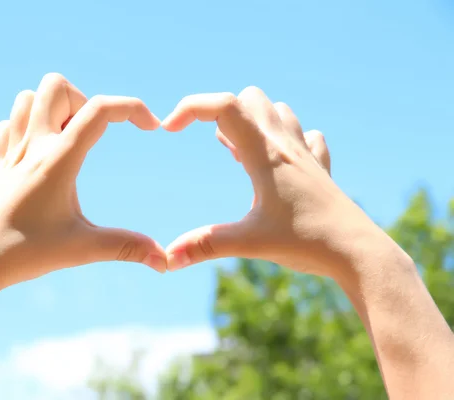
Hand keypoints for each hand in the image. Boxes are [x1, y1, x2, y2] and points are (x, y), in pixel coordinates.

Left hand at [0, 73, 166, 291]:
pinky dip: (26, 127)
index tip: (151, 128)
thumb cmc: (23, 254)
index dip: (133, 108)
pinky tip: (39, 156)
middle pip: (56, 86)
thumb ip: (126, 247)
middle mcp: (32, 146)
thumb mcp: (82, 248)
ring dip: (53, 109)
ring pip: (27, 99)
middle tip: (93, 137)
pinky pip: (8, 125)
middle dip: (84, 101)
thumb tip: (165, 261)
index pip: (100, 110)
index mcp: (58, 159)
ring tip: (68, 142)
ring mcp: (10, 153)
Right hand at [162, 87, 378, 276]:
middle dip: (221, 112)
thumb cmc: (307, 243)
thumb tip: (168, 258)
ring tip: (238, 153)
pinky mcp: (319, 169)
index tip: (168, 131)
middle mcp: (286, 145)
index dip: (189, 108)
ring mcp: (306, 154)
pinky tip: (277, 163)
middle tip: (213, 146)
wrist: (358, 252)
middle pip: (249, 98)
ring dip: (252, 122)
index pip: (223, 105)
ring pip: (278, 110)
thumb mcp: (250, 243)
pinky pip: (304, 135)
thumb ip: (205, 246)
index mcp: (265, 153)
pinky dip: (284, 138)